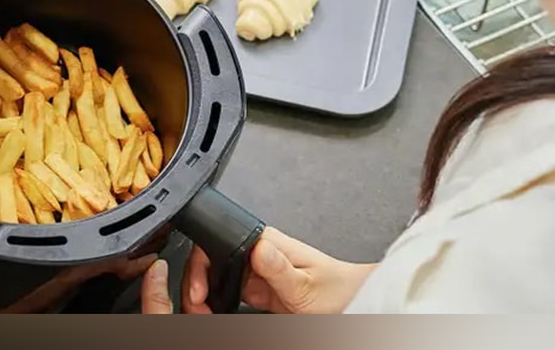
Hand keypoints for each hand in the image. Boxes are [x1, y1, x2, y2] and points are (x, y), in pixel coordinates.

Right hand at [140, 228, 374, 313]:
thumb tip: (256, 246)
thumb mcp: (306, 285)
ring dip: (207, 296)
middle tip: (199, 308)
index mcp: (266, 242)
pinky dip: (219, 305)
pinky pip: (229, 294)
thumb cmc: (339, 290)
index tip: (198, 291)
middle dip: (198, 285)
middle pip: (211, 262)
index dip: (200, 265)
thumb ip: (279, 267)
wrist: (357, 304)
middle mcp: (258, 252)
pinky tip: (219, 313)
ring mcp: (258, 271)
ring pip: (216, 279)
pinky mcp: (260, 289)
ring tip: (207, 312)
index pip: (217, 241)